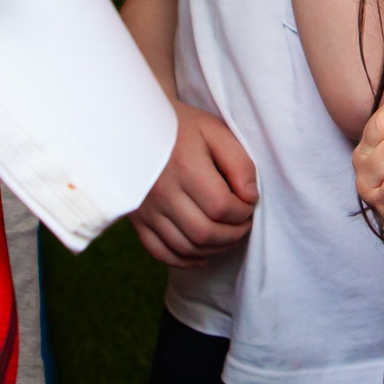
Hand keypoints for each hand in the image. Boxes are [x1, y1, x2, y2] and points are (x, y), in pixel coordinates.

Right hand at [128, 100, 258, 266]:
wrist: (133, 124)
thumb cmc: (179, 126)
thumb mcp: (214, 130)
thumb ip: (239, 162)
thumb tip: (251, 197)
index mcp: (184, 166)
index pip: (222, 207)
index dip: (243, 212)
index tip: (249, 203)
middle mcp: (162, 192)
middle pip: (204, 232)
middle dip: (233, 234)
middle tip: (243, 224)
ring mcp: (146, 209)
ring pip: (185, 247)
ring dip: (214, 249)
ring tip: (228, 235)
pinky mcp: (137, 220)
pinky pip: (160, 252)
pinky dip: (184, 260)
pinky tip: (202, 253)